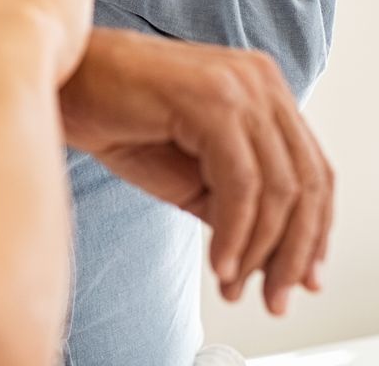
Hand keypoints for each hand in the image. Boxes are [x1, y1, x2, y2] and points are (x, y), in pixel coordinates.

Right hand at [60, 28, 331, 316]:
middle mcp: (261, 80)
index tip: (305, 280)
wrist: (63, 85)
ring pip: (279, 187)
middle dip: (293, 252)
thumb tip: (273, 259)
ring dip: (261, 251)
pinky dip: (234, 233)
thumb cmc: (118, 120)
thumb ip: (235, 205)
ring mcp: (240, 84)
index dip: (315, 232)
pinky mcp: (213, 99)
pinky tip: (218, 264)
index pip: (313, 170)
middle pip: (307, 181)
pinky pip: (242, 183)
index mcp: (263, 90)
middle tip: (274, 299)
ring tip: (234, 286)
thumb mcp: (191, 175)